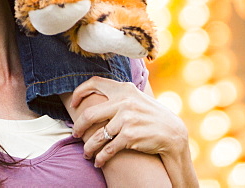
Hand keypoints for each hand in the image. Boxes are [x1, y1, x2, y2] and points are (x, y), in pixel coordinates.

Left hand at [70, 77, 188, 169]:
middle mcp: (124, 102)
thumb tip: (95, 94)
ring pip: (97, 136)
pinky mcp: (130, 136)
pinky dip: (100, 158)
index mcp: (124, 89)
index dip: (79, 92)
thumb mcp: (137, 98)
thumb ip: (120, 95)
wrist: (172, 132)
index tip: (73, 104)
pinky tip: (98, 161)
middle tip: (75, 135)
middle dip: (78, 127)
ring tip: (87, 154)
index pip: (94, 83)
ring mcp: (127, 119)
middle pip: (90, 114)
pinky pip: (108, 149)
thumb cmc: (151, 116)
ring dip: (88, 148)